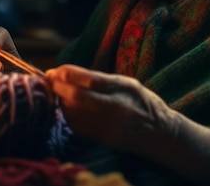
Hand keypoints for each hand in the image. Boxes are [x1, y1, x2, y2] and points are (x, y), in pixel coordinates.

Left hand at [45, 64, 175, 152]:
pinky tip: (68, 105)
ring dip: (60, 99)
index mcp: (122, 93)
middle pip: (75, 98)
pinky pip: (74, 125)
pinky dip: (67, 113)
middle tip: (52, 78)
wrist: (157, 133)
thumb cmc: (141, 101)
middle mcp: (113, 112)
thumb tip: (64, 72)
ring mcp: (105, 129)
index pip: (88, 82)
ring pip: (72, 112)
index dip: (67, 74)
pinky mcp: (98, 140)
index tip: (56, 69)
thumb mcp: (125, 82)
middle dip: (58, 86)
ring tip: (60, 90)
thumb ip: (96, 78)